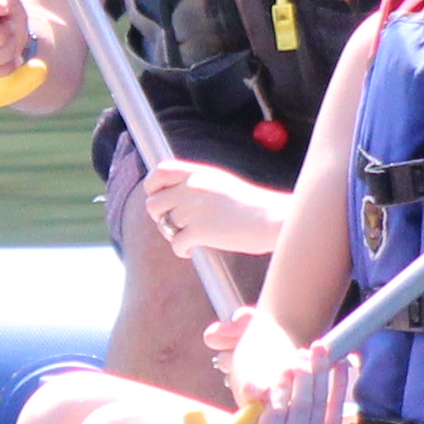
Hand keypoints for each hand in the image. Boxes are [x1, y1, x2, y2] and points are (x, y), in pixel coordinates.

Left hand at [140, 158, 292, 257]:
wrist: (272, 219)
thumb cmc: (253, 206)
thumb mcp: (222, 184)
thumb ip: (198, 186)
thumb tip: (175, 196)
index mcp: (199, 173)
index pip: (160, 171)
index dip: (152, 186)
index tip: (156, 197)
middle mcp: (192, 188)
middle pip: (154, 203)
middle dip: (160, 216)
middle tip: (173, 224)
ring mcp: (194, 209)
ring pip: (164, 225)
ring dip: (171, 234)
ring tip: (187, 238)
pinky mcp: (199, 231)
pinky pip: (176, 243)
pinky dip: (181, 250)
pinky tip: (191, 251)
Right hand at [205, 311, 352, 423]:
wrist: (286, 400)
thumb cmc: (262, 388)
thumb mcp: (249, 383)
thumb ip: (251, 385)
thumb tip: (260, 389)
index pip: (274, 416)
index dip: (280, 390)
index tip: (283, 366)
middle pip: (300, 408)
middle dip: (302, 377)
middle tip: (300, 354)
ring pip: (319, 403)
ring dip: (320, 372)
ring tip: (316, 349)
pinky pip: (337, 407)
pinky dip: (339, 382)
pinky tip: (340, 361)